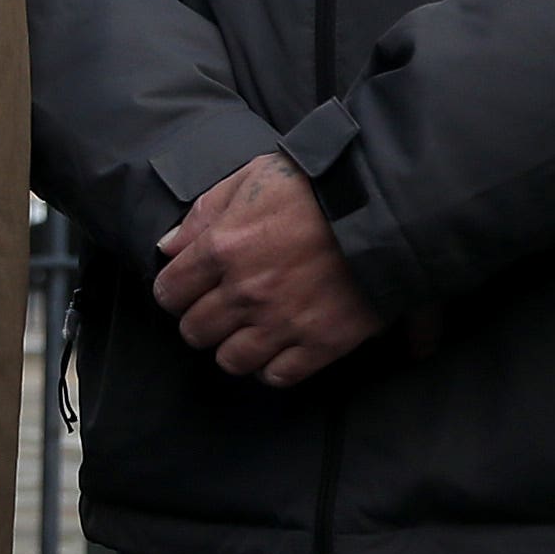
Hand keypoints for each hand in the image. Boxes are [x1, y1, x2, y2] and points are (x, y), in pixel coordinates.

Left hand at [155, 151, 384, 386]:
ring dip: (234, 348)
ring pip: (231, 360)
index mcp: (222, 248)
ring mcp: (283, 321)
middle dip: (202, 322)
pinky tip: (281, 349)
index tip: (187, 291)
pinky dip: (273, 367)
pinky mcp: (322, 342)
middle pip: (196, 332)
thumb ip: (204, 214)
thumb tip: (168, 247)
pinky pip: (279, 375)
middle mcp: (246, 292)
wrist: (385, 204)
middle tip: (220, 311)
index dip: (175, 293)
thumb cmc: (317, 183)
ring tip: (250, 333)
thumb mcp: (250, 178)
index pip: (170, 292)